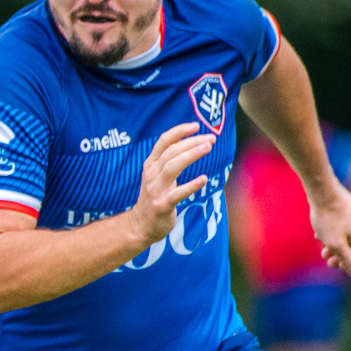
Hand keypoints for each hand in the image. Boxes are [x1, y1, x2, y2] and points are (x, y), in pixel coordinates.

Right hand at [125, 123, 214, 245]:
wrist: (140, 225)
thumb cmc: (154, 197)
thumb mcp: (156, 175)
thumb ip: (167, 159)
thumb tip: (185, 139)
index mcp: (151, 164)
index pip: (163, 141)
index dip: (179, 131)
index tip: (196, 125)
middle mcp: (152, 174)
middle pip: (171, 152)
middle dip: (191, 142)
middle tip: (210, 138)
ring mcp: (156, 190)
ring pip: (172, 167)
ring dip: (190, 155)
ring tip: (207, 147)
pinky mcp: (162, 205)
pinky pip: (177, 194)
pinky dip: (190, 186)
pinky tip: (204, 179)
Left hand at [308, 180, 350, 280]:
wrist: (322, 191)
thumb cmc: (328, 218)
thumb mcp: (336, 244)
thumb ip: (348, 260)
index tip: (339, 265)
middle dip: (343, 257)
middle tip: (327, 260)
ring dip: (338, 246)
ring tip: (322, 250)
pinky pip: (346, 227)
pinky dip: (336, 234)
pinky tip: (320, 234)